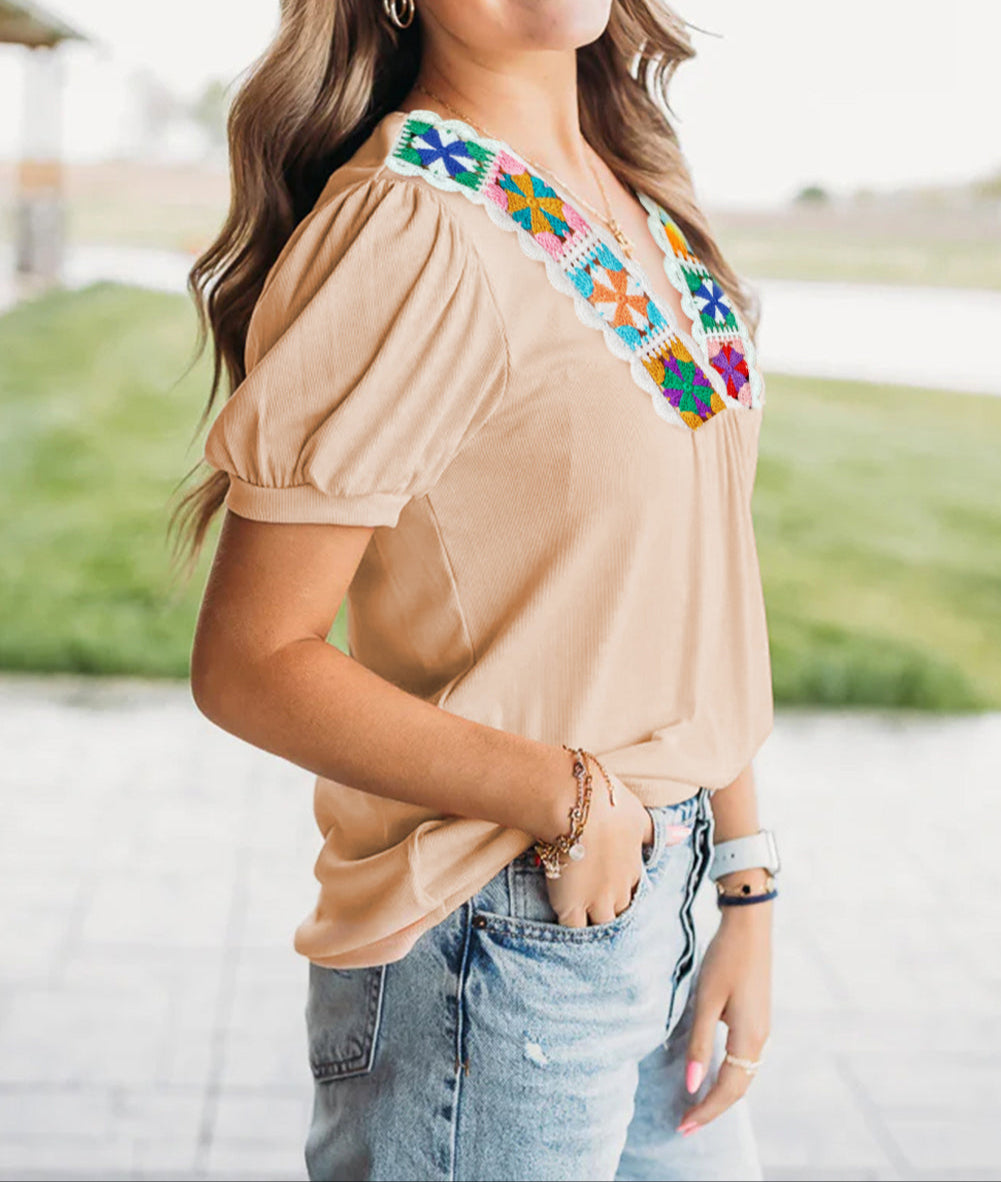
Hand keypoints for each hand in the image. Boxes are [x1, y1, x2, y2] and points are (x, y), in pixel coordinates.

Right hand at [543, 763, 690, 927]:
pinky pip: (573, 929)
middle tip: (599, 915)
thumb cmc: (607, 804)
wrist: (576, 805)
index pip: (634, 891)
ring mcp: (596, 899)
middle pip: (620, 913)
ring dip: (594, 927)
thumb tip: (684, 833)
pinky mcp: (571, 905)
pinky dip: (570, 933)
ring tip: (585, 934)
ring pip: (600, 925)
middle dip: (612, 915)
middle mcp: (619, 888)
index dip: (624, 895)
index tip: (616, 895)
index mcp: (634, 867)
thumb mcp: (638, 816)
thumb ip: (657, 833)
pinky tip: (565, 935)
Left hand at [677, 878, 771, 1135]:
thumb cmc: (725, 960)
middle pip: (739, 1088)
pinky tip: (712, 1076)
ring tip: (695, 1108)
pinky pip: (745, 1060)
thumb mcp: (706, 1000)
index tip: (683, 1126)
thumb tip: (691, 1085)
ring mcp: (762, 1030)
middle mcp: (761, 1039)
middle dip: (712, 1109)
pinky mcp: (758, 1019)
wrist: (750, 927)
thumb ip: (699, 1043)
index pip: (728, 1090)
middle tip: (685, 1125)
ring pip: (744, 1076)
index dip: (706, 1110)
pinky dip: (729, 1076)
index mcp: (749, 1038)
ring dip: (721, 1095)